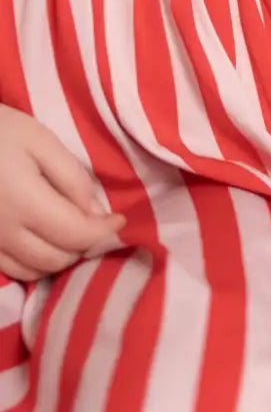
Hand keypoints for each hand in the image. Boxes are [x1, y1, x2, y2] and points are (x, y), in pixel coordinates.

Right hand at [0, 107, 124, 282]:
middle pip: (57, 258)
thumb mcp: (40, 141)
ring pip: (34, 270)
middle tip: (95, 224)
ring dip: (60, 257)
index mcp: (25, 203)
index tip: (119, 220)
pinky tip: (41, 240)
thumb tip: (95, 211)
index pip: (76, 235)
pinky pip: (10, 269)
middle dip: (84, 245)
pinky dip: (33, 263)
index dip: (104, 232)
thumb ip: (71, 177)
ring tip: (70, 232)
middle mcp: (3, 232)